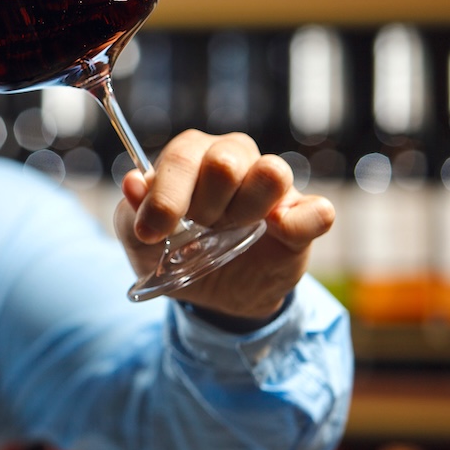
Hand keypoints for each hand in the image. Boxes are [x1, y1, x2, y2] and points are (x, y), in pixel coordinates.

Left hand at [113, 130, 335, 319]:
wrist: (211, 294)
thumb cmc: (172, 252)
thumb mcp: (139, 240)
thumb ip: (131, 212)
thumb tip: (132, 182)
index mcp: (191, 155)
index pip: (182, 155)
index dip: (167, 196)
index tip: (153, 233)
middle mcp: (234, 157)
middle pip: (224, 161)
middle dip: (205, 206)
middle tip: (199, 229)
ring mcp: (274, 185)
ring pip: (271, 173)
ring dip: (245, 212)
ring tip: (231, 232)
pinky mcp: (304, 215)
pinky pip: (318, 210)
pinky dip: (297, 223)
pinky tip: (276, 233)